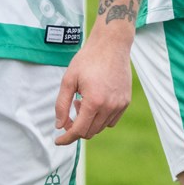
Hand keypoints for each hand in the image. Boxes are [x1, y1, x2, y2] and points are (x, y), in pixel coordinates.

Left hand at [53, 27, 131, 144]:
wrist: (112, 44)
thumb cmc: (88, 59)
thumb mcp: (68, 79)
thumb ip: (61, 104)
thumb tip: (59, 126)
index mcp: (93, 102)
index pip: (79, 131)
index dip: (66, 138)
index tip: (58, 140)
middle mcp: (109, 106)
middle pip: (89, 132)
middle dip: (76, 126)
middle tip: (72, 108)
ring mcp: (120, 104)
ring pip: (101, 127)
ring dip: (89, 121)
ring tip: (83, 101)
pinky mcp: (126, 101)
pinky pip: (112, 121)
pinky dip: (101, 119)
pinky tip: (95, 103)